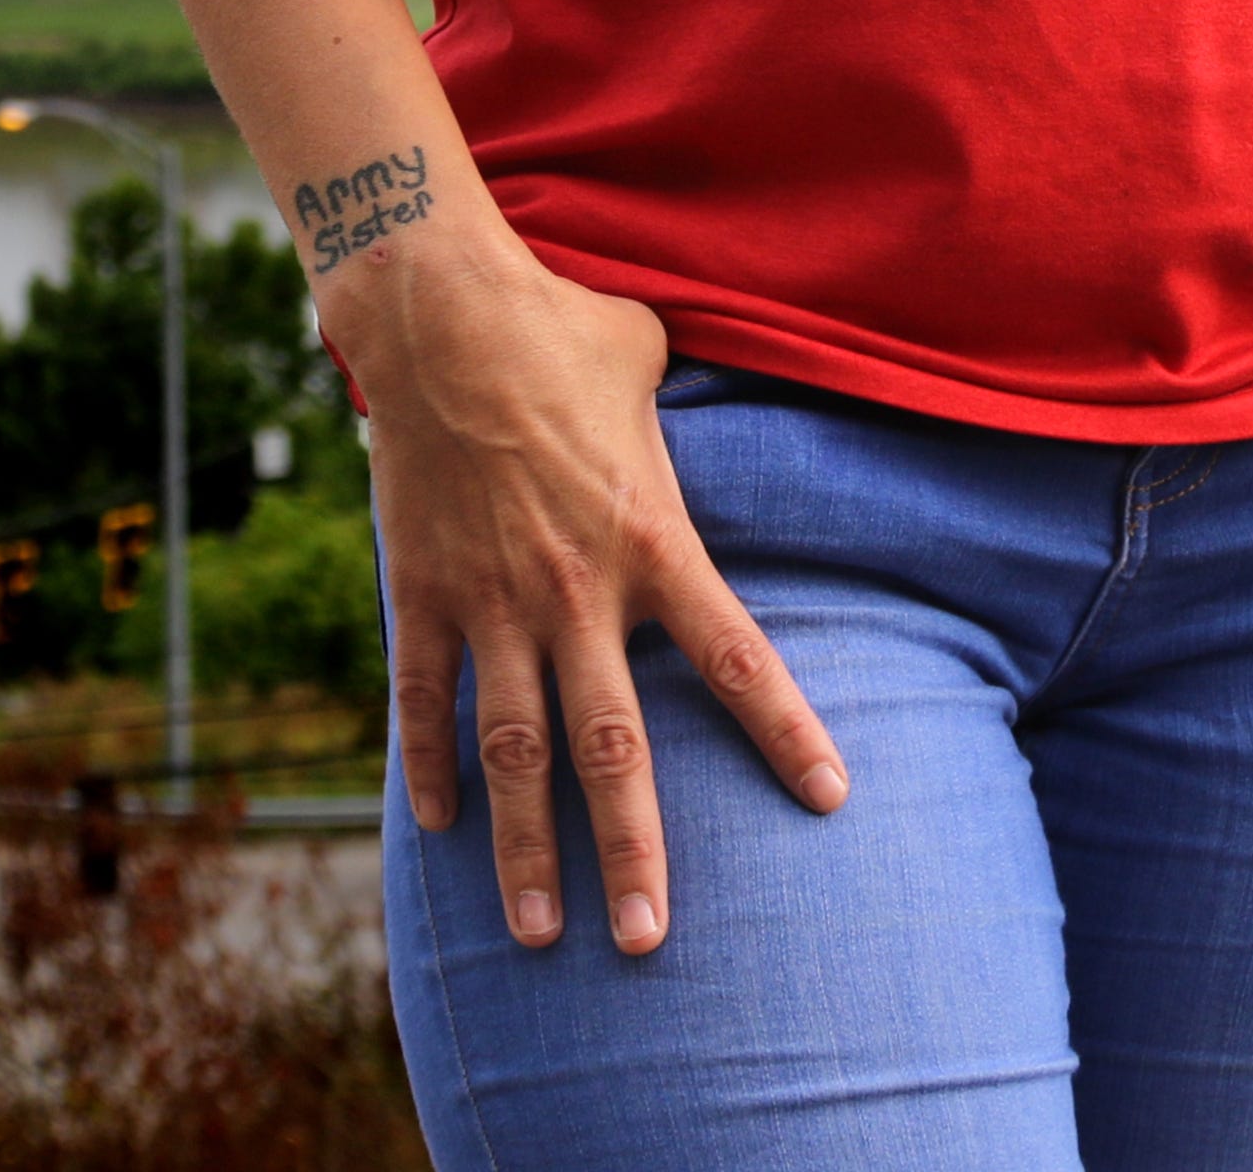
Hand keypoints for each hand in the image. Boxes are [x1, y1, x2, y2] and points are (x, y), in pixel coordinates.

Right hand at [335, 234, 849, 954]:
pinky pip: (427, 701)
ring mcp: (491, 599)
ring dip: (527, 851)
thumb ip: (678, 412)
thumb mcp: (650, 360)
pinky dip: (432, 768)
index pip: (736, 655)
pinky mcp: (421, 590)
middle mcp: (575, 590)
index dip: (786, 730)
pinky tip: (441, 828)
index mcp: (652, 540)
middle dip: (633, 852)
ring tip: (538, 935)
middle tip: (653, 943)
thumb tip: (700, 389)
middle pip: (613, 748)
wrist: (439, 308)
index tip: (831, 800)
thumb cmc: (560, 325)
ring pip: (515, 753)